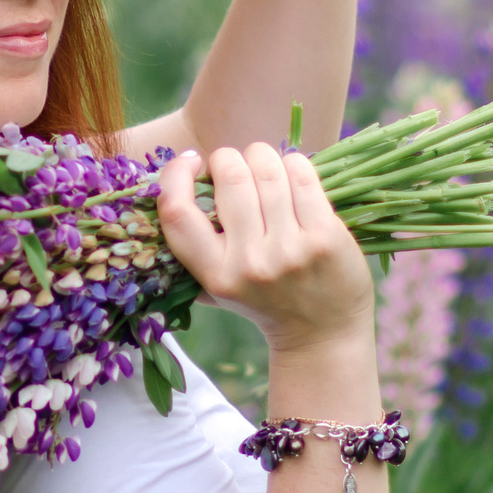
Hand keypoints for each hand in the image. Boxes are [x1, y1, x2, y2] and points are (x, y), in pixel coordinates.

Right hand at [155, 143, 372, 353]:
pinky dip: (294, 164)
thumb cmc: (264, 301)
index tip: (189, 162)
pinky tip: (292, 176)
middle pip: (230, 176)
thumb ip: (191, 250)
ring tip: (265, 169)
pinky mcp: (324, 236)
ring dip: (262, 157)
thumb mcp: (217, 288)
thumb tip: (168, 184)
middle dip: (229, 159)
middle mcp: (249, 262)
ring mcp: (289, 249)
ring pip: (267, 169)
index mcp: (214, 274)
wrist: (322, 335)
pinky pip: (302, 175)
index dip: (175, 175)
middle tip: (237, 169)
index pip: (176, 212)